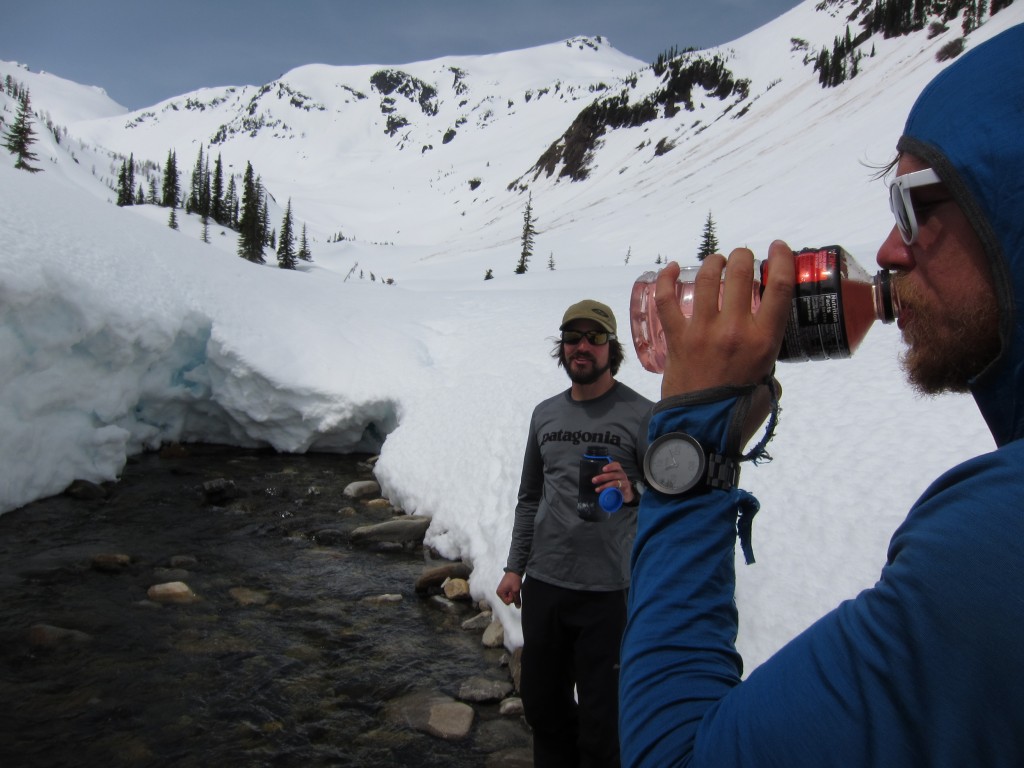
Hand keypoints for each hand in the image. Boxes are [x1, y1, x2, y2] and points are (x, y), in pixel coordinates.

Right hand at [496, 571, 521, 608]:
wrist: (514, 570)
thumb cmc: (514, 580)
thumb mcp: (516, 590)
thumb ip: (517, 599)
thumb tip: (518, 607)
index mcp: (499, 593)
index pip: (507, 602)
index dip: (512, 598)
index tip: (513, 591)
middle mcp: (499, 592)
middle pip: (508, 600)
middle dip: (512, 596)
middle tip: (514, 588)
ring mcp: (502, 590)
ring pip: (509, 597)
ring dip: (513, 593)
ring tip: (514, 587)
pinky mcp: (504, 588)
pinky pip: (509, 593)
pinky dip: (512, 591)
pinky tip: (513, 586)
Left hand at [593, 461, 635, 503]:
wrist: (626, 493)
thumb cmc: (616, 483)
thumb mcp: (612, 478)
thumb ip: (604, 476)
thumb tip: (594, 478)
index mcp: (618, 470)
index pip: (616, 465)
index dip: (610, 466)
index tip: (603, 469)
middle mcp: (622, 475)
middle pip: (613, 474)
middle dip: (602, 477)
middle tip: (594, 480)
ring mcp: (624, 482)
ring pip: (615, 483)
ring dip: (604, 486)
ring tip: (597, 489)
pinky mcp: (625, 490)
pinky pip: (617, 490)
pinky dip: (610, 491)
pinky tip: (605, 493)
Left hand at [656, 242, 793, 398]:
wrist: (702, 431)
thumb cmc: (739, 411)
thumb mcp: (768, 379)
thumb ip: (768, 356)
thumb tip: (762, 341)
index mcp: (764, 340)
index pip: (778, 286)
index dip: (781, 259)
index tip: (778, 247)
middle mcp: (734, 330)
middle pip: (740, 273)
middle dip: (743, 257)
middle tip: (743, 259)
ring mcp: (703, 331)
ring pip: (707, 278)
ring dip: (714, 262)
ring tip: (717, 261)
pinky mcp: (677, 338)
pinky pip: (665, 300)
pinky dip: (666, 279)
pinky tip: (672, 268)